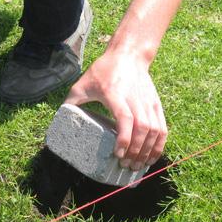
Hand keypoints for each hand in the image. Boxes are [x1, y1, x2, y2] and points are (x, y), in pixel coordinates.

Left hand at [65, 50, 167, 169]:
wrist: (128, 55)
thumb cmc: (103, 71)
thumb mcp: (82, 84)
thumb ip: (71, 102)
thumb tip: (59, 122)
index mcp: (115, 93)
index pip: (125, 118)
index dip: (124, 138)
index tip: (118, 154)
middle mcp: (134, 98)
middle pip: (142, 128)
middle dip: (136, 151)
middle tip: (126, 166)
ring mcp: (147, 101)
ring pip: (155, 129)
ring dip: (148, 150)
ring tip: (137, 166)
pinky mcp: (156, 104)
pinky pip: (162, 127)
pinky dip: (159, 144)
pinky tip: (152, 157)